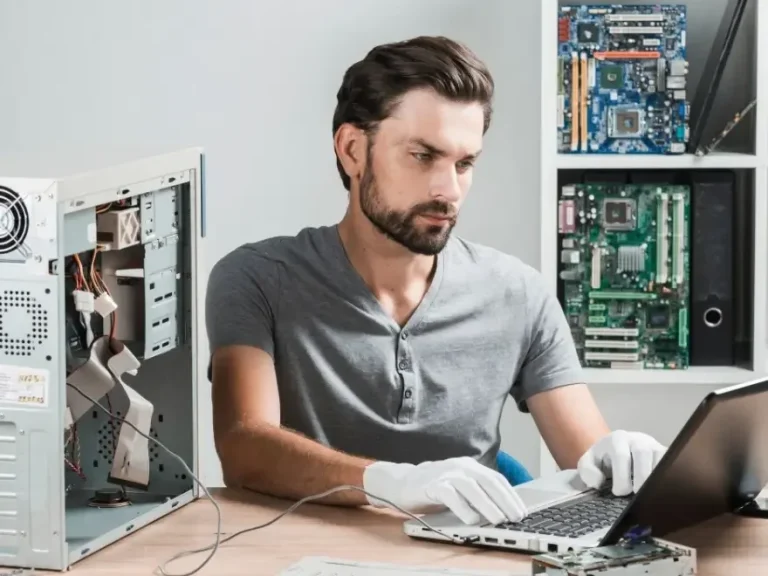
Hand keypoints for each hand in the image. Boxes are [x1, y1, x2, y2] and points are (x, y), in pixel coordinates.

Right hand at [362, 456, 526, 524]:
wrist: (401, 483)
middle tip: (516, 517)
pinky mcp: (431, 484)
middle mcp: (459, 466)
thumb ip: (476, 493)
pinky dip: (462, 507)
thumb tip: (502, 510)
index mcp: (469, 466)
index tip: (522, 510)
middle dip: (504, 500)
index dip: (510, 495)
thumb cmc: (433, 488)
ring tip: (498, 520)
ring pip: (471, 487)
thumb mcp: (458, 488)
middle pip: (487, 481)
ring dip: (487, 504)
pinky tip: (471, 520)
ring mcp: (445, 474)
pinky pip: (450, 495)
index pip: (496, 479)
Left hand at [577, 430, 665, 495]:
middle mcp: (637, 439)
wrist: (616, 451)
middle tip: (635, 494)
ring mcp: (654, 446)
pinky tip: (658, 491)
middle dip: (639, 478)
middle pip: (643, 454)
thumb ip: (587, 471)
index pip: (621, 456)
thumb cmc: (602, 460)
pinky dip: (667, 478)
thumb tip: (599, 481)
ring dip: (655, 479)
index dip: (621, 477)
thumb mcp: (588, 463)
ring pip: (660, 459)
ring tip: (647, 494)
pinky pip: (672, 464)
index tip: (618, 492)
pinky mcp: (666, 455)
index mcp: (617, 439)